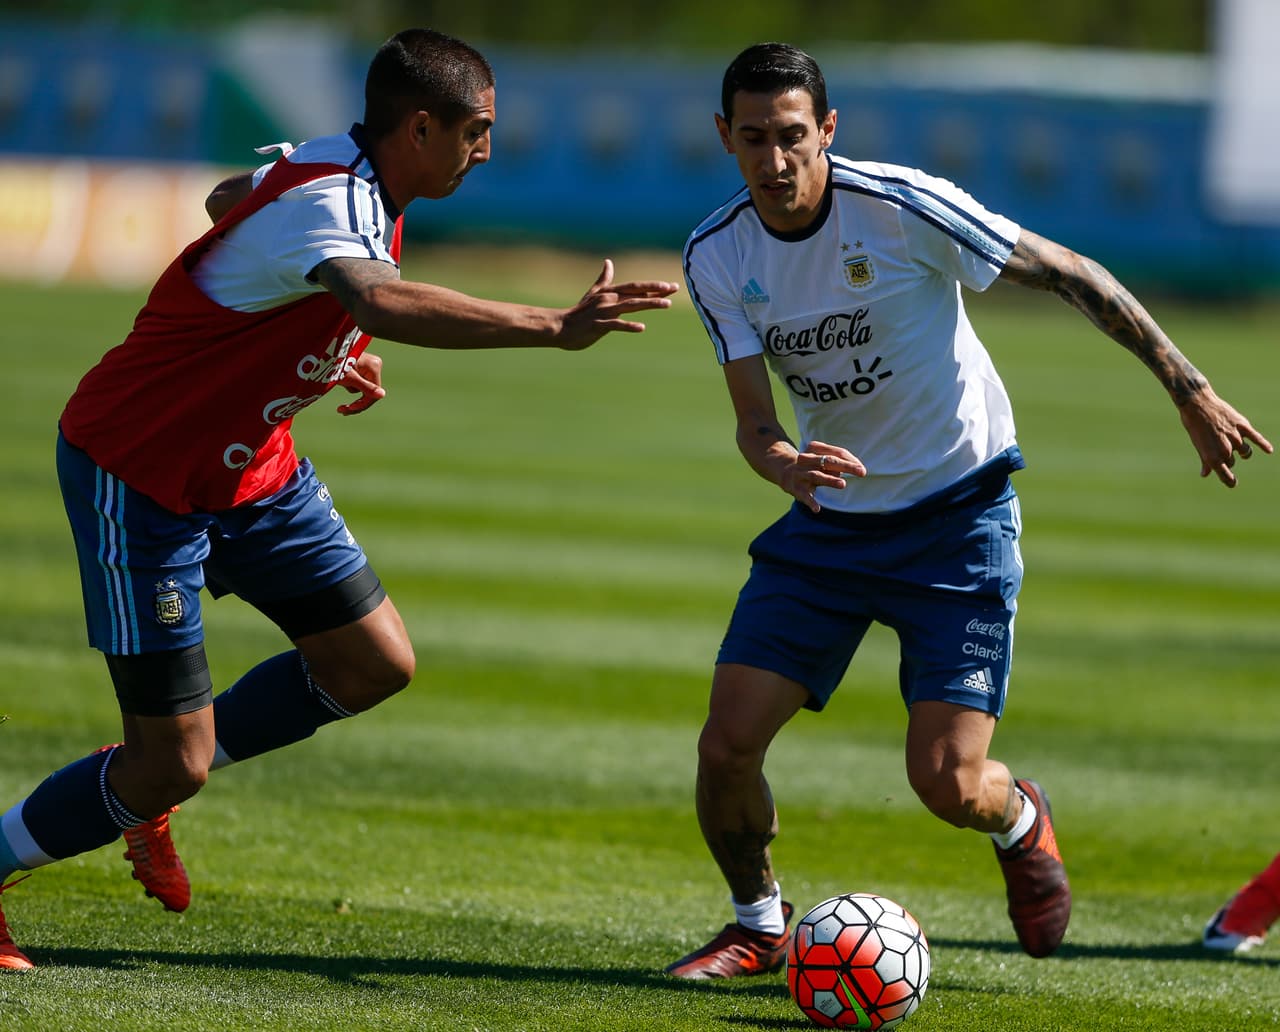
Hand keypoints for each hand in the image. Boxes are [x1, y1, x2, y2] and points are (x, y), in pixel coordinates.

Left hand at [335, 351, 386, 414]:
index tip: (347, 410)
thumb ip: (366, 387)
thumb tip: (382, 395)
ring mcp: (368, 367)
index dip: (361, 404)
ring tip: (339, 385)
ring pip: (364, 389)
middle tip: (341, 410)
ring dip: (351, 391)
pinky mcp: (362, 368)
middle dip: (356, 402)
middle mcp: (374, 366)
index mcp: (374, 366)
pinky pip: (360, 384)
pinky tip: (342, 381)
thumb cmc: (334, 363)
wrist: (322, 353)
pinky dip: (350, 386)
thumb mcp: (349, 378)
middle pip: (370, 392)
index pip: (373, 392)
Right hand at [556, 260, 678, 349]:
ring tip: (666, 304)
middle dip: (657, 291)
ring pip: (631, 306)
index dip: (654, 285)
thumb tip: (608, 262)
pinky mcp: (598, 325)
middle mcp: (610, 299)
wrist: (560, 326)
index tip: (671, 285)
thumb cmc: (579, 312)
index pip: (636, 286)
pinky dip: (628, 326)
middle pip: (637, 293)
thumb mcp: (593, 293)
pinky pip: (616, 325)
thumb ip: (604, 279)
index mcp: (610, 293)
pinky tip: (641, 328)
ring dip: (649, 303)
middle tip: (674, 289)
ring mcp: (604, 312)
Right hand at [781, 441, 866, 511]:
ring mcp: (800, 474)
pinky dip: (810, 502)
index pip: (837, 452)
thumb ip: (836, 464)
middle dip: (846, 466)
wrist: (784, 471)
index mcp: (815, 448)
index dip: (850, 460)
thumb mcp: (823, 461)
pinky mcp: (795, 488)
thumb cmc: (812, 466)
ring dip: (829, 480)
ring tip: (842, 484)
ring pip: (816, 475)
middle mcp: (806, 459)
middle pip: (829, 461)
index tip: (862, 469)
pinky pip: (804, 496)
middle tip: (862, 472)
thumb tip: (852, 469)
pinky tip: (817, 509)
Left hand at [1177, 386, 1271, 486]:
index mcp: (1212, 457)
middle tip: (1220, 448)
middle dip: (1229, 459)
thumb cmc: (1195, 425)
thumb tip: (1205, 474)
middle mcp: (1225, 449)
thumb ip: (1205, 460)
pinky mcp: (1243, 426)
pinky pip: (1256, 438)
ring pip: (1245, 451)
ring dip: (1242, 452)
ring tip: (1238, 447)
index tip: (1232, 483)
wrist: (1198, 404)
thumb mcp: (1198, 444)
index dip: (1230, 481)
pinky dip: (1263, 444)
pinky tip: (1269, 450)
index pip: (1226, 476)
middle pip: (1233, 462)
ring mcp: (1235, 438)